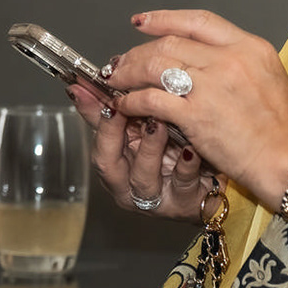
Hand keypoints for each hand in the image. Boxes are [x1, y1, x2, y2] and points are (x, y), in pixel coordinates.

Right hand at [68, 81, 217, 220]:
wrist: (206, 183)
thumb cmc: (167, 157)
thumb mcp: (136, 134)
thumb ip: (108, 113)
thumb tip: (81, 86)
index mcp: (115, 167)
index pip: (97, 145)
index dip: (99, 123)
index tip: (107, 99)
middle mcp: (127, 184)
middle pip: (109, 165)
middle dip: (114, 133)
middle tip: (124, 107)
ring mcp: (154, 195)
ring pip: (143, 177)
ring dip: (149, 148)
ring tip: (159, 123)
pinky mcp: (182, 201)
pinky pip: (182, 183)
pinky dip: (186, 165)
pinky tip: (191, 148)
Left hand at [102, 9, 287, 210]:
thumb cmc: (282, 129)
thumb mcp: (267, 77)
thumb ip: (234, 61)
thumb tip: (197, 58)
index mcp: (250, 46)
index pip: (198, 21)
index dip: (164, 19)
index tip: (141, 23)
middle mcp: (229, 59)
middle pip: (169, 43)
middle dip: (138, 52)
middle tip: (121, 63)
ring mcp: (211, 85)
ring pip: (154, 65)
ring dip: (128, 72)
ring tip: (116, 81)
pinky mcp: (196, 114)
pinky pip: (150, 98)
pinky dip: (131, 100)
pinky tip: (125, 105)